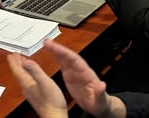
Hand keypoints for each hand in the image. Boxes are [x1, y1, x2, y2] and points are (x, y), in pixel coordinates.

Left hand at [7, 51, 67, 117]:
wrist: (54, 116)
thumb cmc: (51, 101)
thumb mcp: (45, 82)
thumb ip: (35, 71)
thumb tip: (26, 61)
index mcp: (27, 83)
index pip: (17, 70)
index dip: (13, 62)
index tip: (10, 55)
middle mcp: (26, 88)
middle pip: (18, 73)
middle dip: (16, 64)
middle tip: (14, 56)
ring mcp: (30, 92)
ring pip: (22, 78)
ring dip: (21, 69)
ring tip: (21, 62)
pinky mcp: (35, 95)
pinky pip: (27, 82)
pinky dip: (26, 75)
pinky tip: (30, 75)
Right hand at [8, 40, 125, 117]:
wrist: (98, 106)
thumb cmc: (100, 103)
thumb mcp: (101, 100)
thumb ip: (100, 92)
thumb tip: (102, 85)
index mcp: (86, 73)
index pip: (75, 60)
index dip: (64, 52)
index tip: (55, 47)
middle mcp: (79, 69)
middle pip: (67, 56)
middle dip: (57, 48)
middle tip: (46, 42)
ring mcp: (74, 72)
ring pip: (64, 58)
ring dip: (55, 50)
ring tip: (46, 43)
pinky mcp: (70, 76)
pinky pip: (62, 64)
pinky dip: (55, 57)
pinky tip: (49, 52)